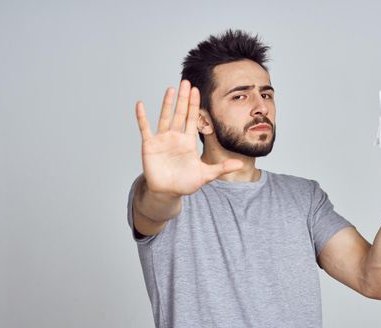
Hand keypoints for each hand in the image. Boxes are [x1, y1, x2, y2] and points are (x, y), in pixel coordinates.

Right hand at [135, 79, 243, 195]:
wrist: (167, 192)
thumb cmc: (185, 183)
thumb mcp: (205, 175)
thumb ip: (221, 168)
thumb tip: (239, 164)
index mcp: (188, 141)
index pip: (193, 119)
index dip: (195, 105)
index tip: (197, 90)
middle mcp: (176, 137)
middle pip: (180, 114)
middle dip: (184, 99)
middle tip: (186, 82)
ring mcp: (162, 140)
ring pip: (165, 117)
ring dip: (167, 103)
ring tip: (171, 89)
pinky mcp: (149, 145)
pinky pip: (145, 128)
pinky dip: (142, 117)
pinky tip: (140, 105)